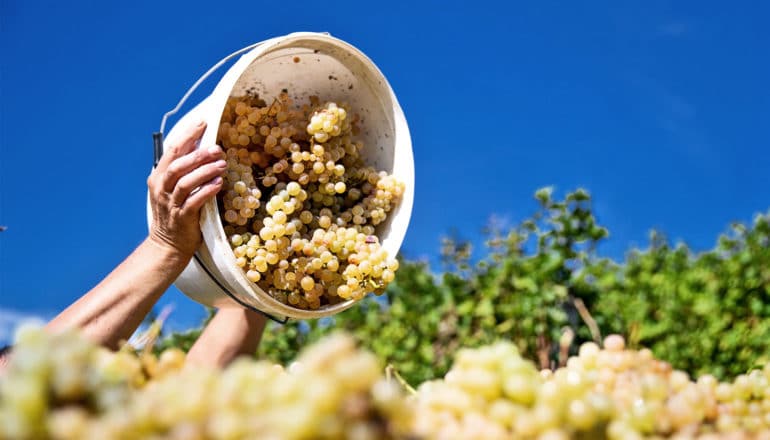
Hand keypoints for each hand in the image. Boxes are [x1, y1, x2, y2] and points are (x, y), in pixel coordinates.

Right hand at [147, 120, 225, 258]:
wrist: (168, 244)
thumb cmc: (175, 213)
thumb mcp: (174, 189)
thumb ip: (184, 170)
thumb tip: (204, 148)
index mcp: (159, 177)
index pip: (172, 150)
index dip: (188, 135)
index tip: (203, 123)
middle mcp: (161, 188)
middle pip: (178, 165)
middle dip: (198, 154)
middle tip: (217, 148)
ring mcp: (170, 203)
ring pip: (185, 182)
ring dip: (205, 171)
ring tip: (222, 164)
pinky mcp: (181, 217)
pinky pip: (194, 201)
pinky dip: (206, 191)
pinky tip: (218, 183)